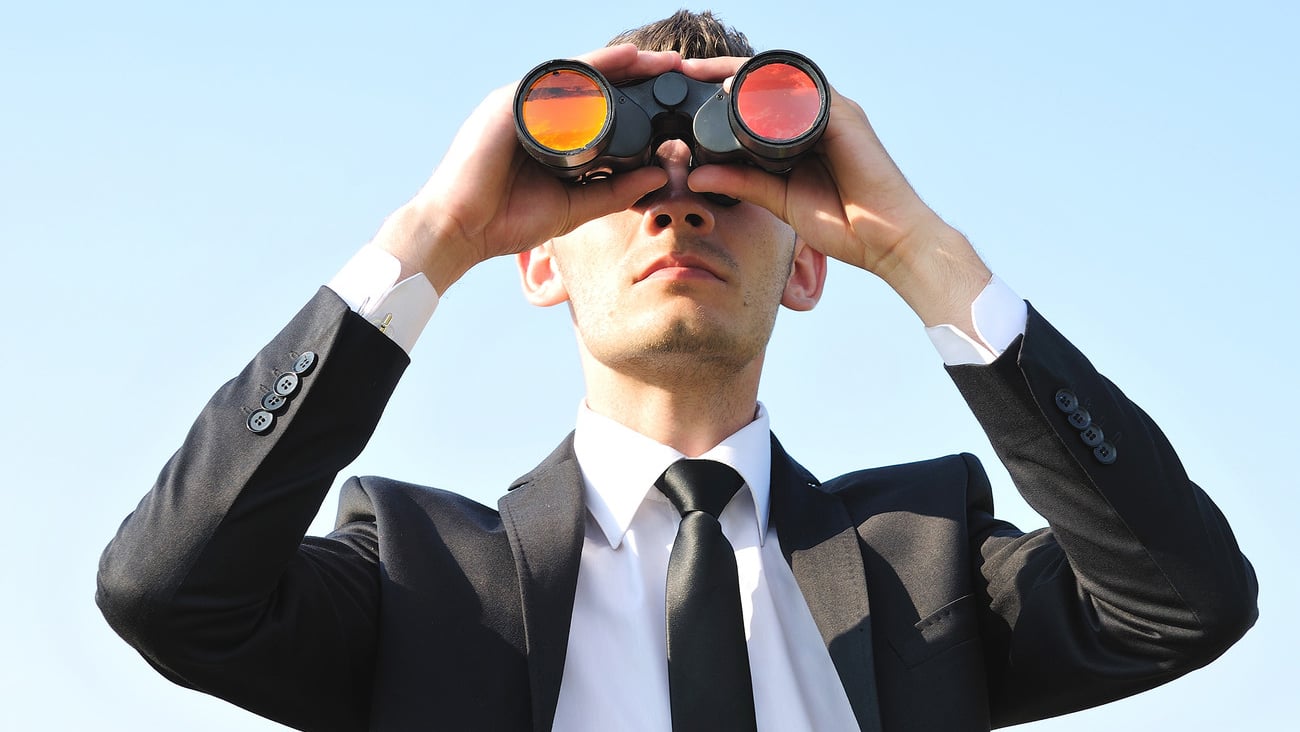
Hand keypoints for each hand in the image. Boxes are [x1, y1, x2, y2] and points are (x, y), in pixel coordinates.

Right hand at [371, 44, 681, 292]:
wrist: (461, 231)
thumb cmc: (507, 221)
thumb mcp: (577, 206)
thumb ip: (615, 191)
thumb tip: (660, 175)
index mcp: (550, 133)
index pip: (600, 107)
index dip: (636, 98)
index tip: (672, 95)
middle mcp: (536, 112)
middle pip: (594, 84)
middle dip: (636, 73)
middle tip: (676, 67)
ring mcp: (521, 103)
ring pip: (580, 75)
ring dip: (621, 64)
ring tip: (658, 60)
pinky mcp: (509, 103)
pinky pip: (558, 79)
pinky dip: (592, 67)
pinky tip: (622, 61)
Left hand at [680, 56, 990, 327]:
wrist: (886, 239)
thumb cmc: (843, 223)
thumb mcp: (776, 200)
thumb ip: (740, 184)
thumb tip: (696, 176)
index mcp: (799, 135)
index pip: (754, 104)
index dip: (720, 93)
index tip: (684, 91)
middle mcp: (814, 117)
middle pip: (763, 84)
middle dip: (723, 74)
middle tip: (685, 70)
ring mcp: (832, 112)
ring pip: (780, 79)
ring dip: (740, 73)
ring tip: (702, 72)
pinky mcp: (845, 116)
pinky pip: (804, 90)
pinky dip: (773, 86)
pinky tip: (742, 87)